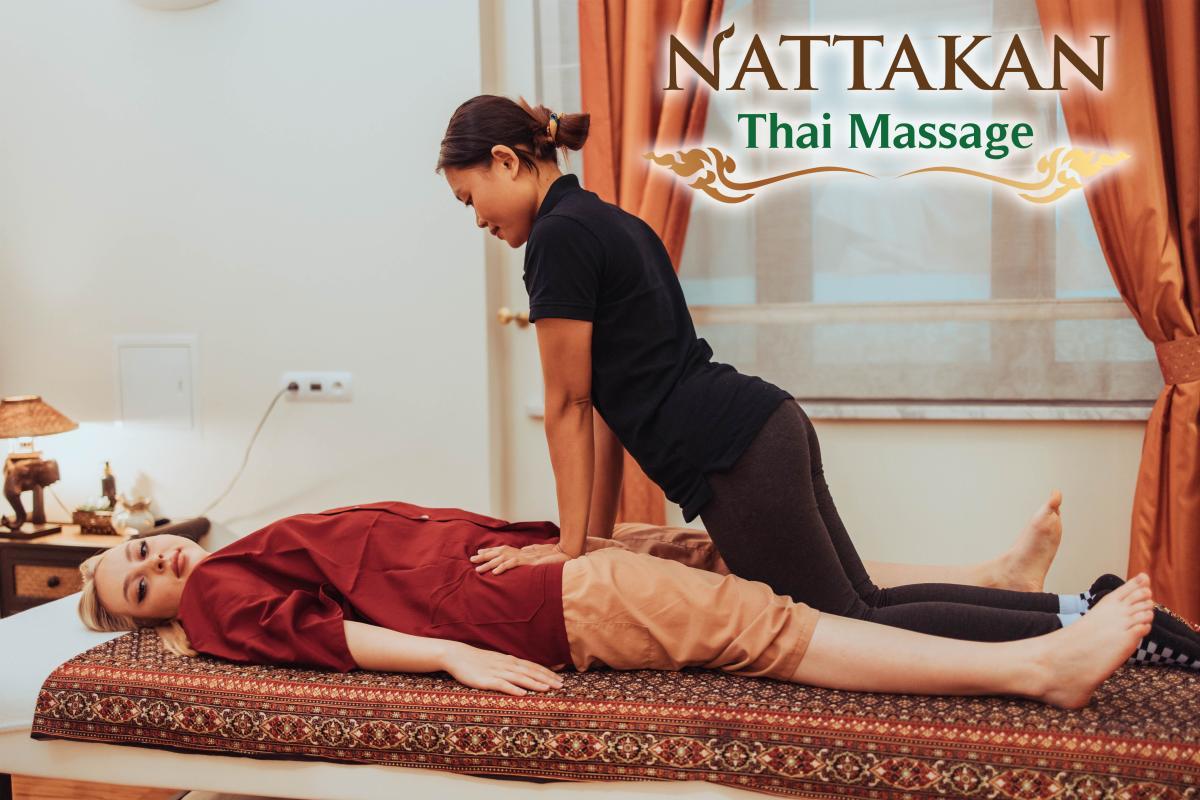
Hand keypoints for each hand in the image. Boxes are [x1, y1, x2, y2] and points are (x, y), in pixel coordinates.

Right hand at [441, 642, 564, 695]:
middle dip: (546, 679)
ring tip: (547, 689)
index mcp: (510, 661)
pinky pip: (501, 685)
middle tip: (561, 686)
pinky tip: (522, 694)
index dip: (547, 673)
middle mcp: (506, 665)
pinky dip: (513, 689)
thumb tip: (526, 673)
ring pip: (519, 678)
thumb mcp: (498, 661)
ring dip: (534, 683)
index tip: (560, 679)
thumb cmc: (478, 661)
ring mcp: (496, 672)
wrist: (457, 656)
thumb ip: (511, 667)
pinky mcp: (486, 680)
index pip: (533, 666)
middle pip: (530, 672)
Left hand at [470, 542, 570, 574]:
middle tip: (471, 559)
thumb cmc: (554, 557)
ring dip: (489, 563)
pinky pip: (513, 564)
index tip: (479, 553)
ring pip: (502, 558)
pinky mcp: (528, 562)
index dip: (491, 551)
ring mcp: (524, 556)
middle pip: (499, 552)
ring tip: (478, 569)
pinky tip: (494, 573)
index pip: (503, 550)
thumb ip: (531, 555)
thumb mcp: (540, 557)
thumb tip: (524, 555)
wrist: (566, 553)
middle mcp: (521, 552)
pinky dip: (503, 567)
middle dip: (484, 556)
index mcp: (523, 552)